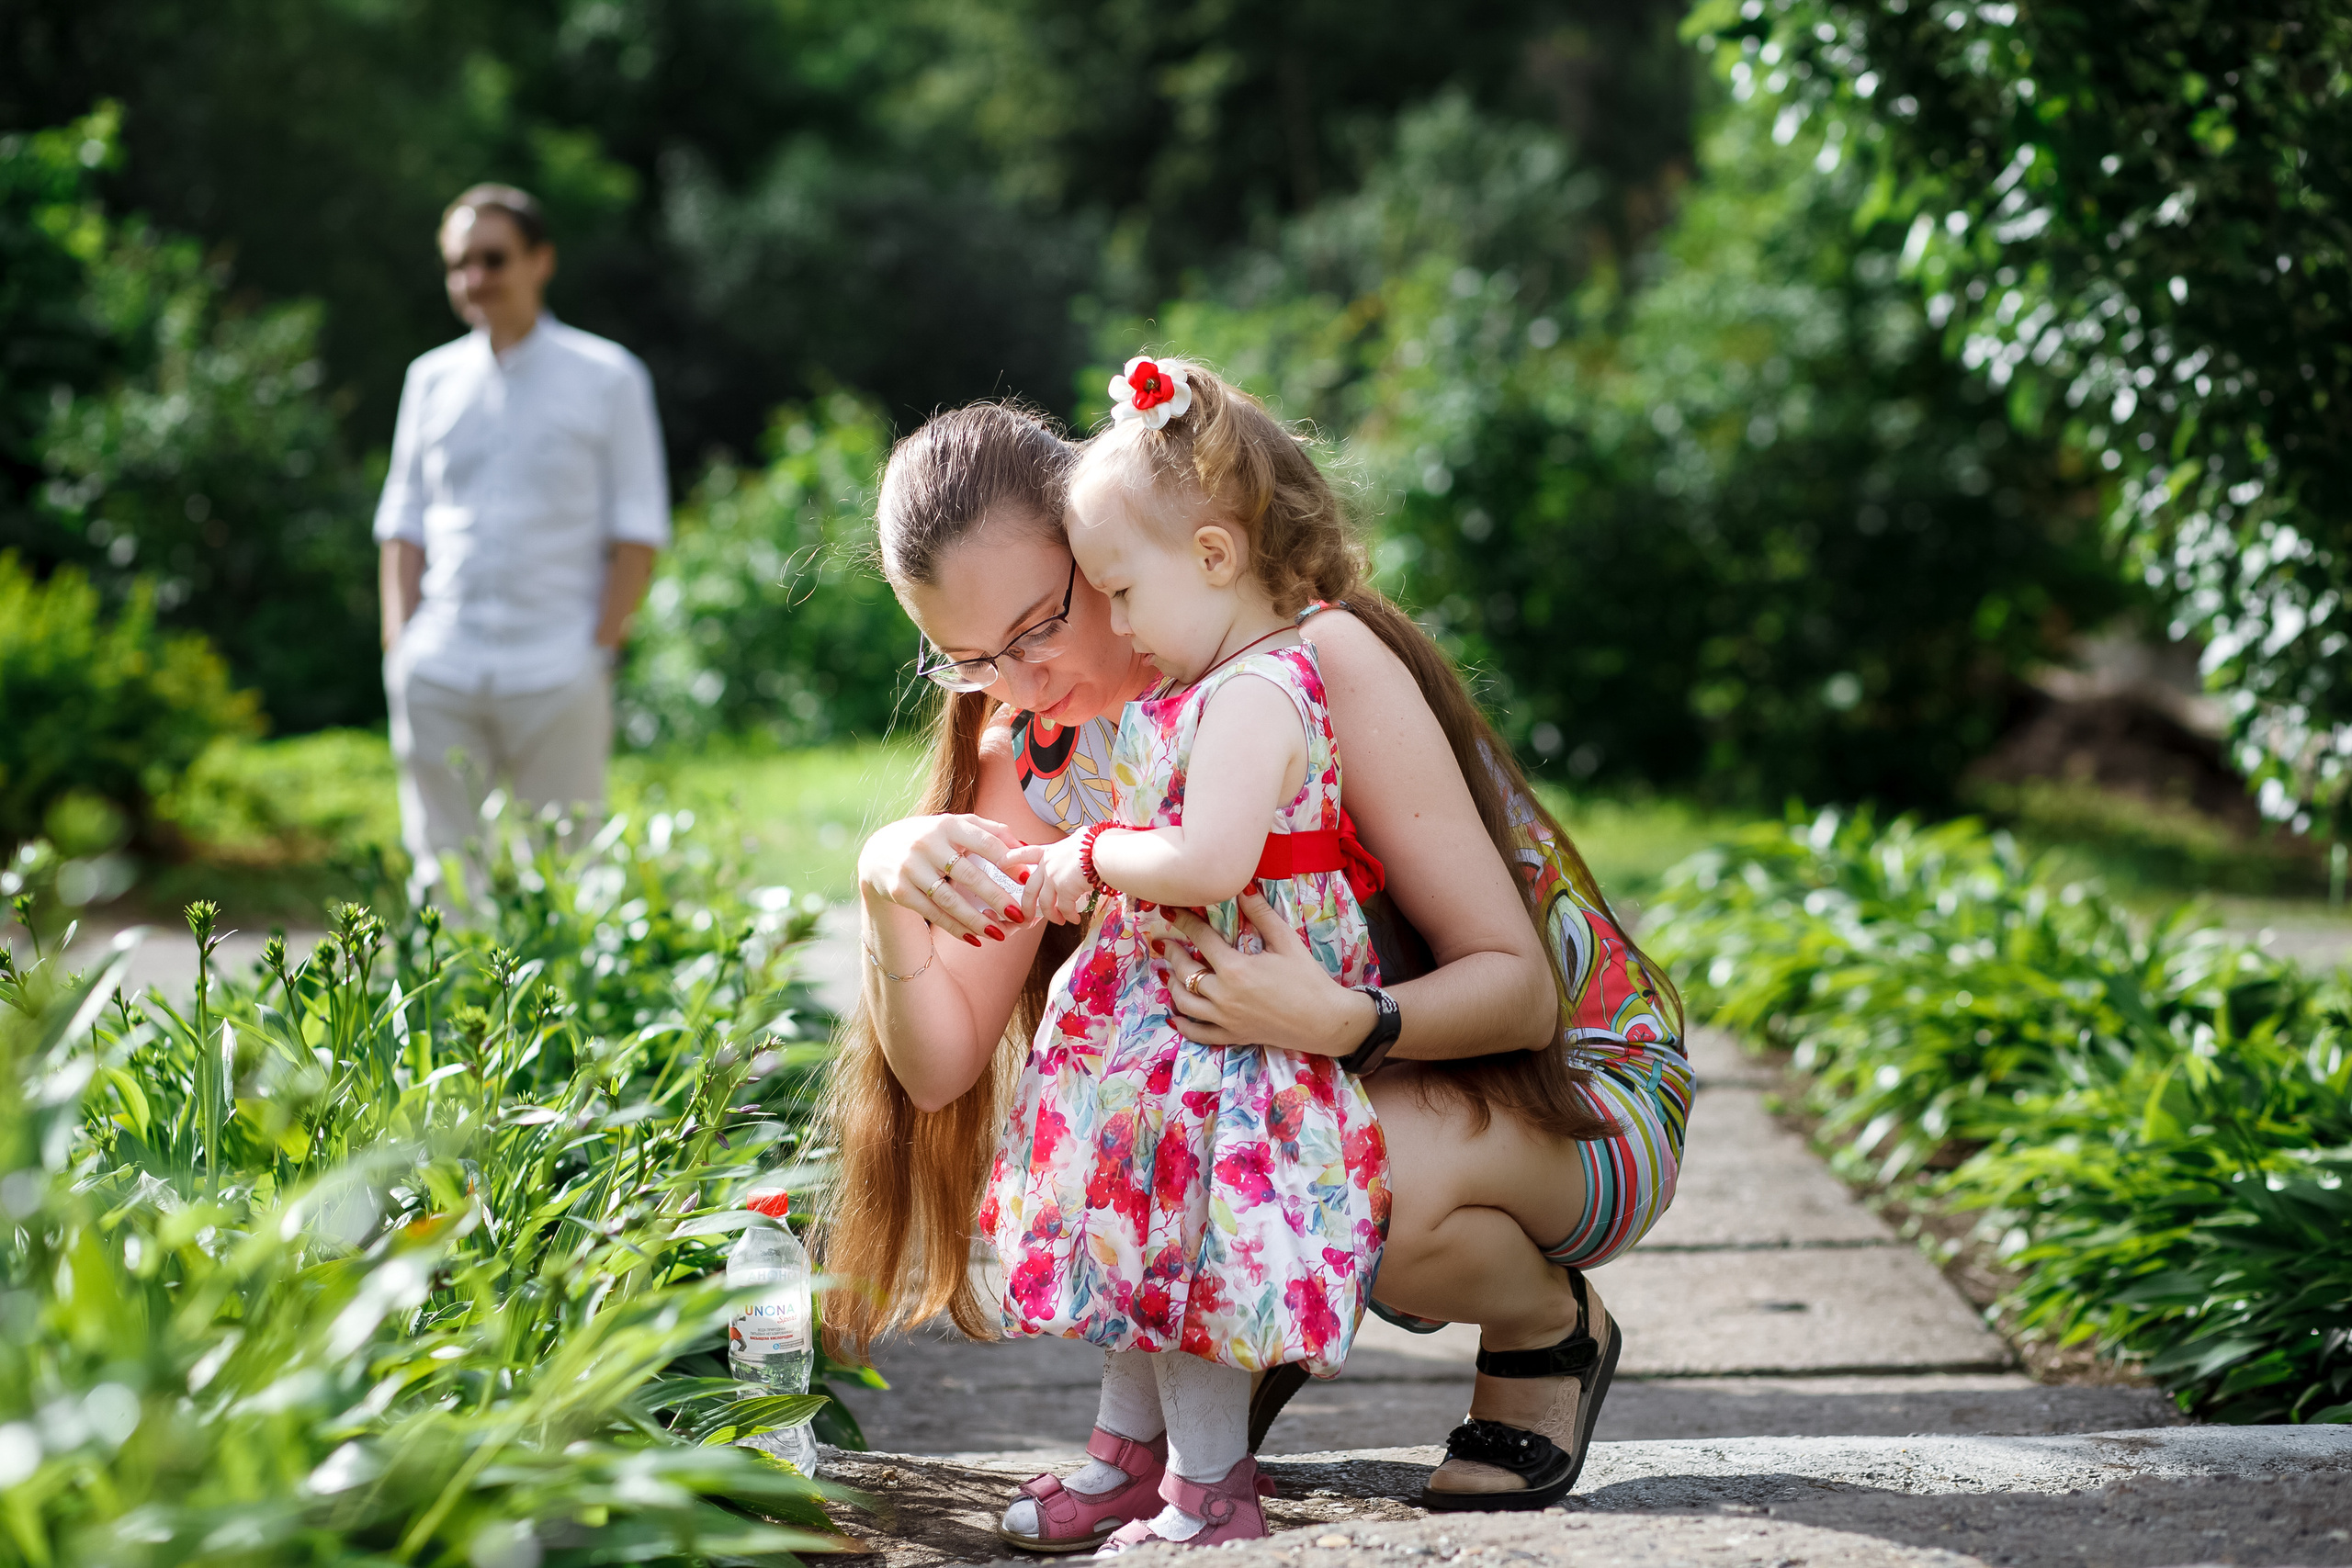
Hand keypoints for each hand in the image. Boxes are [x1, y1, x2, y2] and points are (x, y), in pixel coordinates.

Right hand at [857, 813, 1031, 946]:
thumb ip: (990, 831)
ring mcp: (911, 868)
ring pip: (949, 900)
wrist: (879, 853)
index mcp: (947, 825)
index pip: (984, 842)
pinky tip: (974, 939)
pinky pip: (932, 913)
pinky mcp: (899, 890)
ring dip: (976, 920)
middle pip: (969, 875)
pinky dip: (955, 928)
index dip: (1008, 861)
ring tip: (999, 934)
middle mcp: (927, 844)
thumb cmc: (932, 839)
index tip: (1027, 880)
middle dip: (996, 897)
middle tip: (1019, 915)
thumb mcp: (955, 826)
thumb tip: (1026, 846)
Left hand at [1007, 835, 1094, 924]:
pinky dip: (1069, 916)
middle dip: (1027, 906)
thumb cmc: (1098, 843)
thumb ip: (1071, 847)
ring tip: (1060, 921)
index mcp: (1049, 851)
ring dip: (1052, 916)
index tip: (1000, 863)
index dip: (1011, 858)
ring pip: (1045, 904)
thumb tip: (1078, 843)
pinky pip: (1064, 909)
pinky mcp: (1064, 890)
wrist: (1105, 851)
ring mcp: (1054, 878)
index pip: (1025, 853)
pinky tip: (1074, 919)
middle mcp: (1048, 865)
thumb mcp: (1079, 840)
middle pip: (1030, 890)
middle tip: (1026, 917)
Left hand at [1159, 889, 1375, 1054]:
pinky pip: (1199, 1033)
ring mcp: (1226, 1019)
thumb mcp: (1286, 942)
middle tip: (1165, 943)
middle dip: (1173, 954)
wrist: (1325, 1020)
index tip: (1171, 910)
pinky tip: (1175, 1016)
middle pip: (1186, 972)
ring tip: (1169, 973)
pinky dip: (1184, 1025)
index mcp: (1236, 969)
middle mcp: (1224, 995)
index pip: (1201, 938)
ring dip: (1173, 986)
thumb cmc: (1308, 979)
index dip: (1184, 920)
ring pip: (1185, 1002)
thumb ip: (1262, 915)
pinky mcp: (1233, 1036)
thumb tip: (1244, 888)